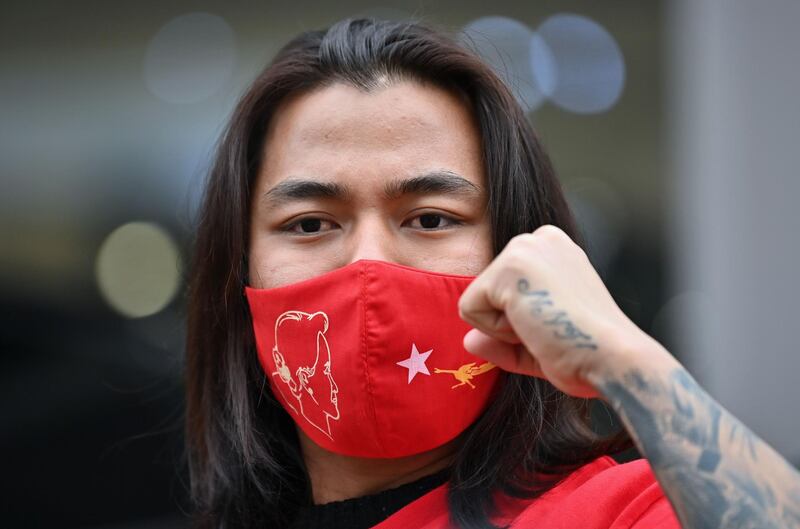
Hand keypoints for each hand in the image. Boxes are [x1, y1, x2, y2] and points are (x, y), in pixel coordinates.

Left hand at [457, 224, 651, 397]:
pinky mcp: (508, 266)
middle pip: (487, 293)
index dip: (521, 321)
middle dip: (509, 323)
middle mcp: (539, 239)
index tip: (558, 325)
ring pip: (476, 301)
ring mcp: (523, 248)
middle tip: (550, 330)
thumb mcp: (539, 341)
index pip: (503, 290)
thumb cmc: (586, 352)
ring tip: (544, 327)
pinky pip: (469, 311)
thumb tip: (469, 340)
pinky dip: (496, 331)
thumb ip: (502, 338)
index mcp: (552, 249)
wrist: (611, 358)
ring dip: (503, 328)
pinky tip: (534, 325)